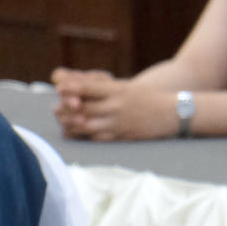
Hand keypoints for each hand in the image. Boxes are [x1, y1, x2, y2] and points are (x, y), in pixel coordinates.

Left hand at [51, 68, 179, 140]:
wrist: (172, 113)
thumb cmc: (148, 98)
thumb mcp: (127, 87)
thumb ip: (106, 88)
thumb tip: (83, 87)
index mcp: (117, 90)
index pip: (88, 87)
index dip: (70, 87)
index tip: (57, 87)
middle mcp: (116, 105)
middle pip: (83, 107)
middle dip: (65, 108)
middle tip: (54, 109)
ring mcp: (118, 122)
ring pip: (87, 125)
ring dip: (71, 125)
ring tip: (62, 123)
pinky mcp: (122, 136)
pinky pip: (98, 138)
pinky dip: (84, 137)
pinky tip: (77, 135)